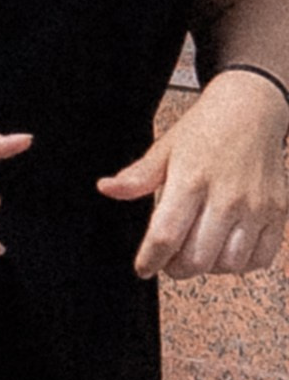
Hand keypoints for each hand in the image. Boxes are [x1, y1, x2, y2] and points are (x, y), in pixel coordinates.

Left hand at [99, 75, 288, 277]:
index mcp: (191, 180)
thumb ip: (138, 176)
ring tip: (198, 251)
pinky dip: (241, 264)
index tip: (144, 266)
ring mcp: (256, 207)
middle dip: (175, 268)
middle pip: (196, 258)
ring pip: (229, 264)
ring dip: (208, 268)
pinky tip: (226, 249)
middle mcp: (227, 196)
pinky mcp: (278, 212)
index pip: (165, 236)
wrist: (252, 110)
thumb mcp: (165, 149)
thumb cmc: (206, 130)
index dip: (150, 260)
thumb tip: (108, 189)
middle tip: (169, 260)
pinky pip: (261, 258)